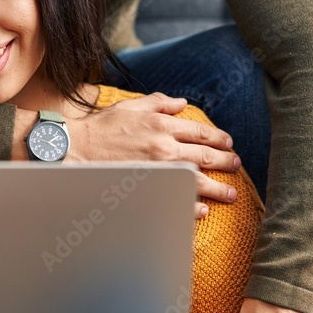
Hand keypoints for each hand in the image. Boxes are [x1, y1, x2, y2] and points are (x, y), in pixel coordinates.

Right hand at [14, 93, 240, 215]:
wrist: (75, 151)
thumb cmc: (101, 128)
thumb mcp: (131, 107)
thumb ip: (159, 102)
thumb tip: (181, 103)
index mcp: (162, 125)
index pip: (201, 131)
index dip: (219, 138)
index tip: (228, 143)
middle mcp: (165, 147)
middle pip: (207, 155)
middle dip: (227, 161)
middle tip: (236, 165)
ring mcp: (159, 171)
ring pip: (199, 180)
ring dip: (220, 188)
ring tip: (231, 194)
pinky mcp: (149, 188)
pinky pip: (178, 200)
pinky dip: (194, 206)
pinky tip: (203, 209)